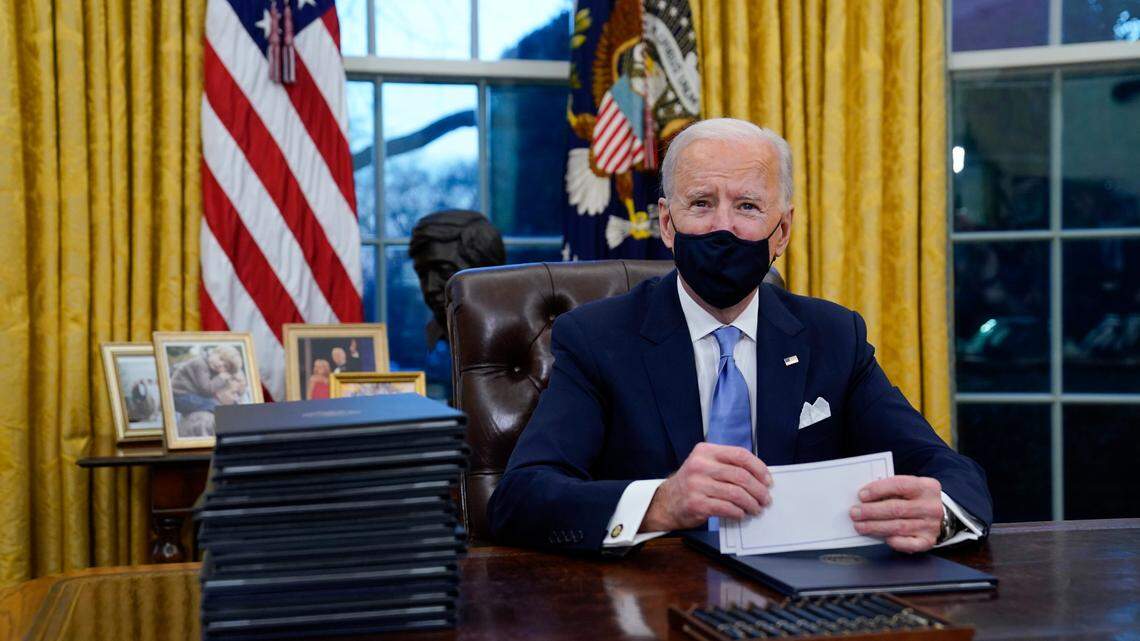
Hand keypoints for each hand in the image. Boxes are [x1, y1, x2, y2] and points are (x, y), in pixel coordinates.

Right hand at [641, 443, 772, 531]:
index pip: (740, 455)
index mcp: (705, 451)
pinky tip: (741, 514)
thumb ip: (728, 466)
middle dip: (758, 490)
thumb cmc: (693, 483)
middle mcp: (700, 465)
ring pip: (736, 494)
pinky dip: (738, 512)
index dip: (759, 468)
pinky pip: (726, 508)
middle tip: (766, 499)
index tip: (768, 480)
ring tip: (756, 508)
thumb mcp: (706, 465)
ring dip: (751, 503)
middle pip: (741, 476)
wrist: (667, 502)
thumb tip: (760, 477)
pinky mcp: (696, 503)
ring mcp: (697, 484)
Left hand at [850, 475, 942, 552]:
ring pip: (899, 527)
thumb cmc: (916, 499)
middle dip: (872, 511)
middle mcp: (931, 506)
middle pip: (896, 508)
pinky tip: (883, 538)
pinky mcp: (928, 541)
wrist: (940, 515)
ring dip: (875, 527)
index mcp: (926, 487)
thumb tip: (865, 498)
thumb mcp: (909, 488)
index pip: (899, 485)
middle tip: (855, 513)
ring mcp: (931, 525)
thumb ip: (891, 490)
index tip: (862, 495)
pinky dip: (895, 542)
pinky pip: (909, 544)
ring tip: (860, 526)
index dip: (878, 490)